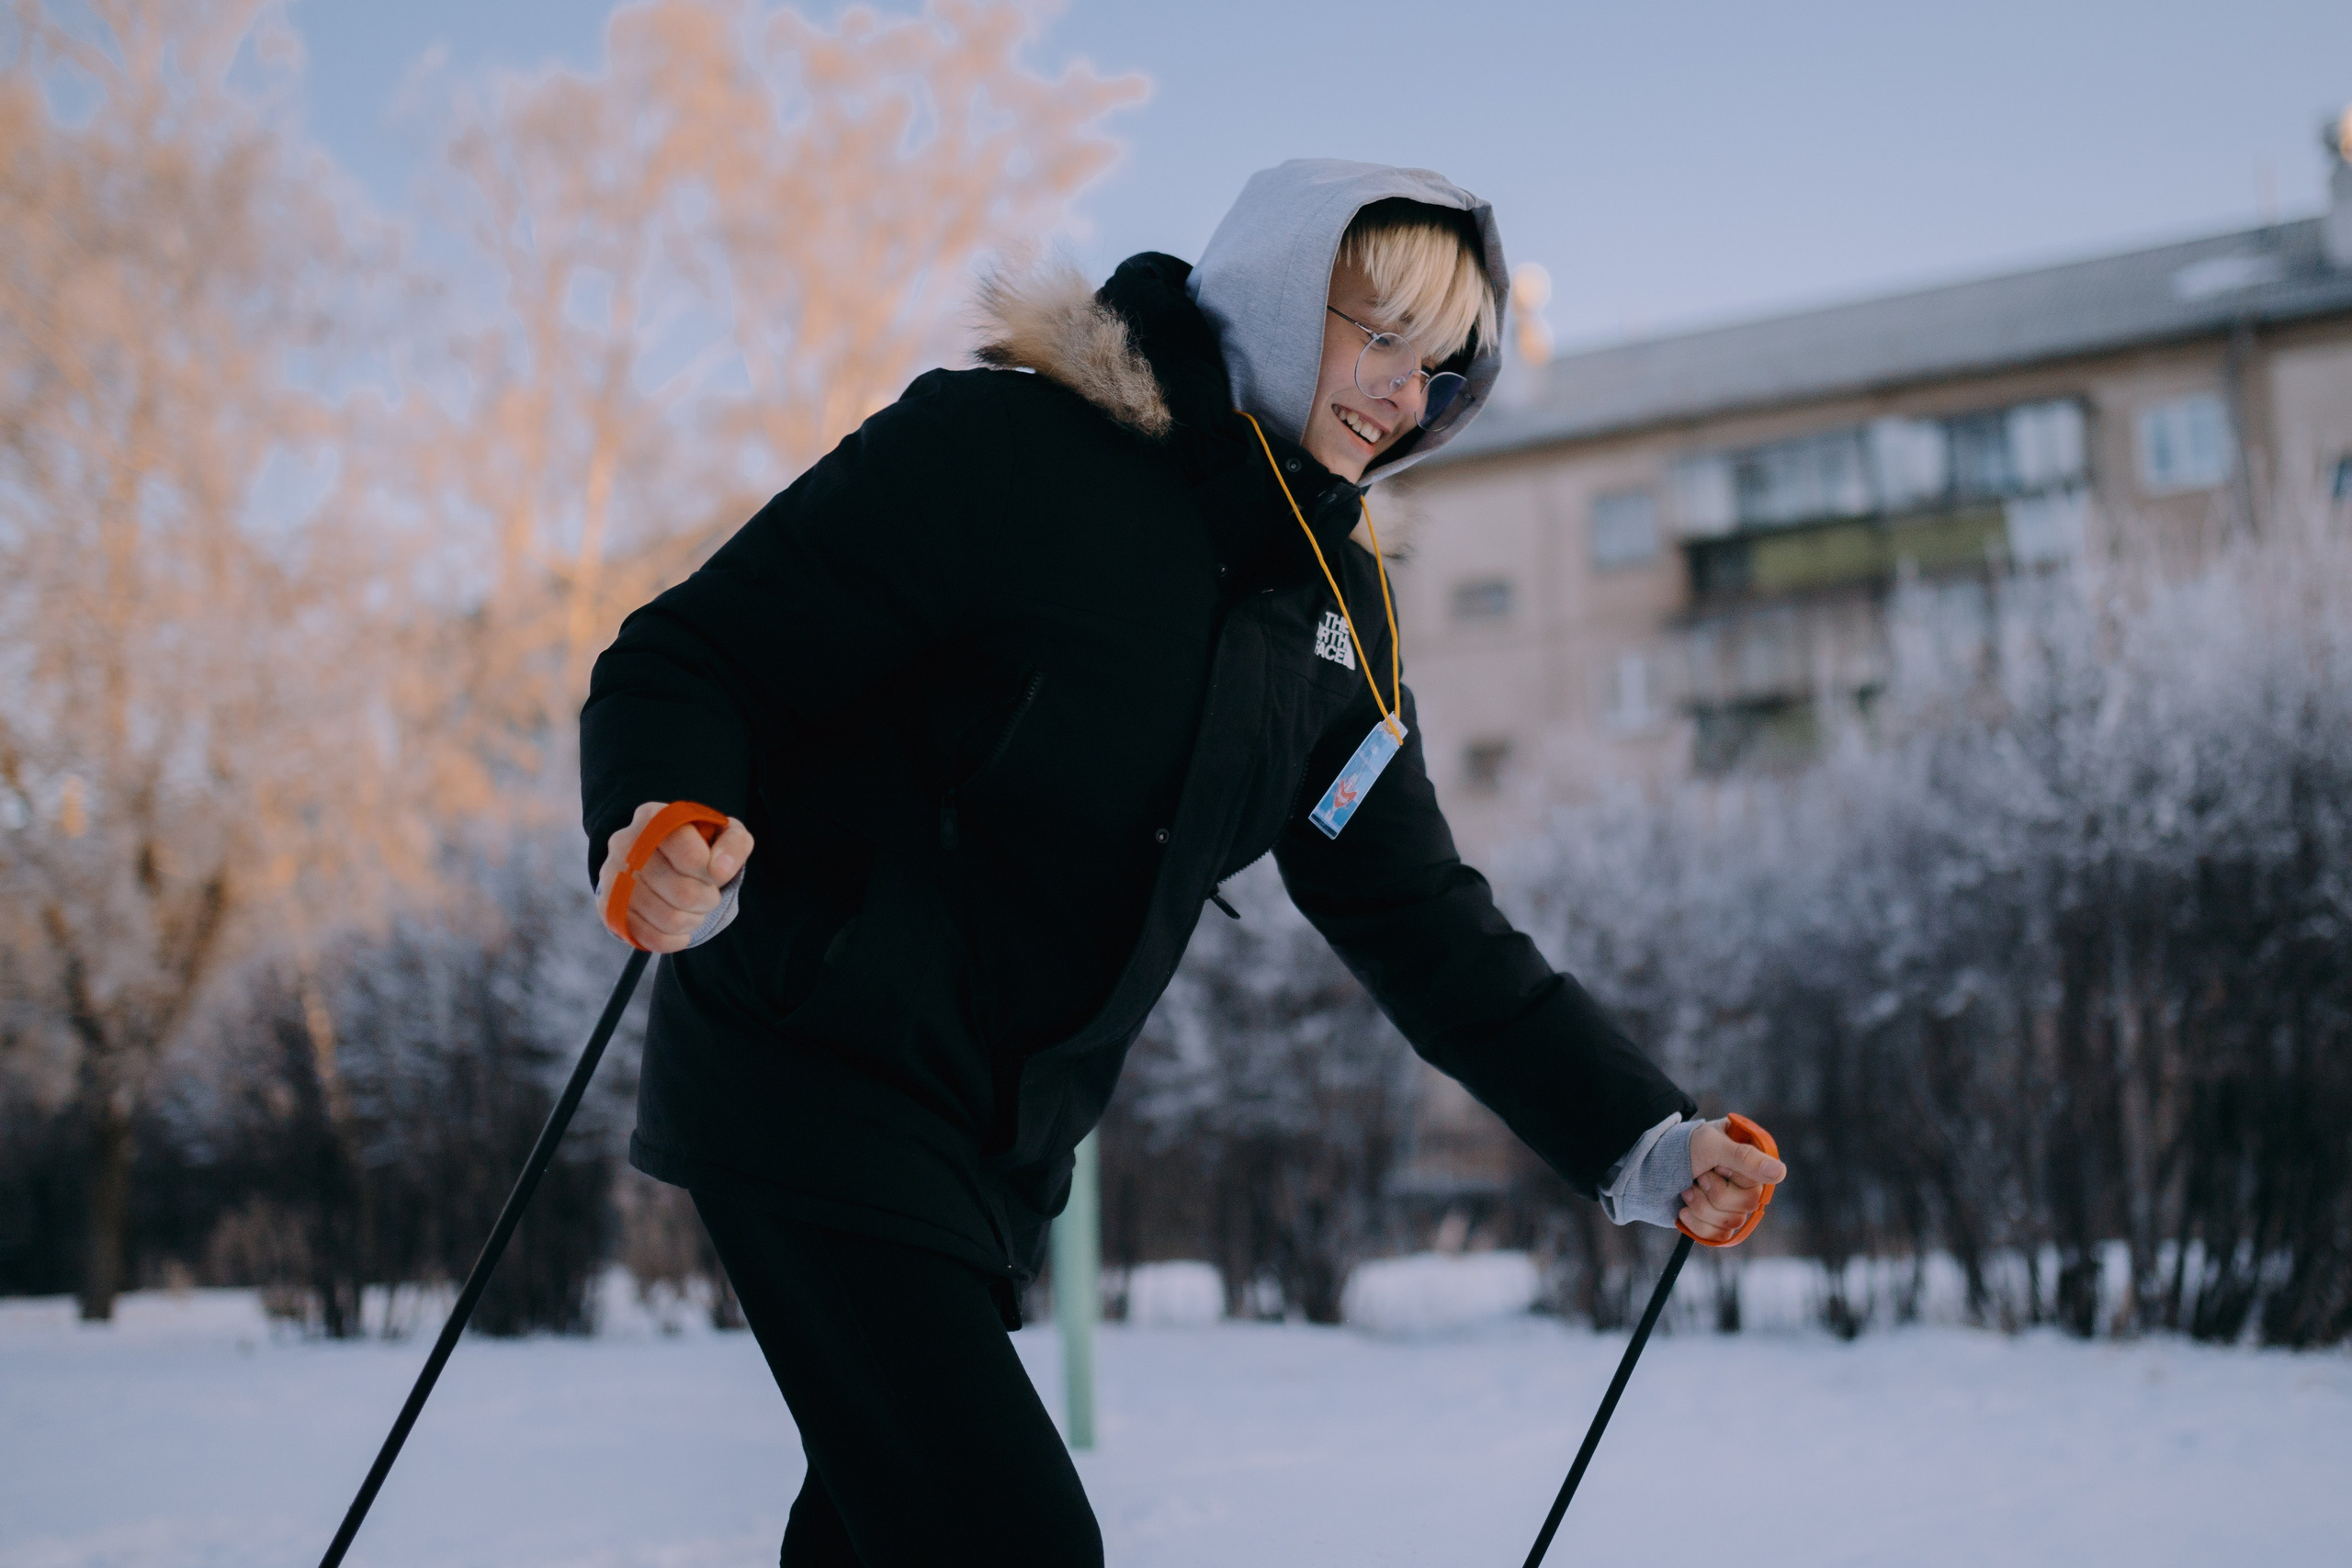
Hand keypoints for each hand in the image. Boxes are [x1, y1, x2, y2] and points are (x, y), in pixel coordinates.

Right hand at [598, 800, 753, 952]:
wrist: (660, 859)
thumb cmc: (697, 845)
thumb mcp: (724, 833)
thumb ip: (734, 844)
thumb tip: (720, 869)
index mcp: (652, 817)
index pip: (691, 857)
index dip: (712, 873)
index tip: (716, 873)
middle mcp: (625, 843)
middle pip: (683, 893)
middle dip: (707, 899)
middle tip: (708, 894)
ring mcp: (612, 877)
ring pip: (669, 919)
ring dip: (693, 920)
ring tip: (694, 909)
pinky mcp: (609, 907)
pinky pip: (650, 937)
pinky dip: (674, 938)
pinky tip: (680, 927)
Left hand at [1678, 1117, 1787, 1244]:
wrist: (1647, 1168)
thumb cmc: (1681, 1147)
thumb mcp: (1711, 1145)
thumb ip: (1744, 1157)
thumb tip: (1780, 1173)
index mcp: (1750, 1161)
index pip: (1760, 1182)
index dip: (1734, 1178)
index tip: (1716, 1166)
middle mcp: (1745, 1183)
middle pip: (1748, 1205)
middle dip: (1716, 1194)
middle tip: (1699, 1177)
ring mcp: (1731, 1204)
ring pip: (1733, 1222)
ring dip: (1703, 1207)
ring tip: (1687, 1190)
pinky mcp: (1717, 1222)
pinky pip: (1719, 1236)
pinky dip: (1697, 1224)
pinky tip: (1684, 1210)